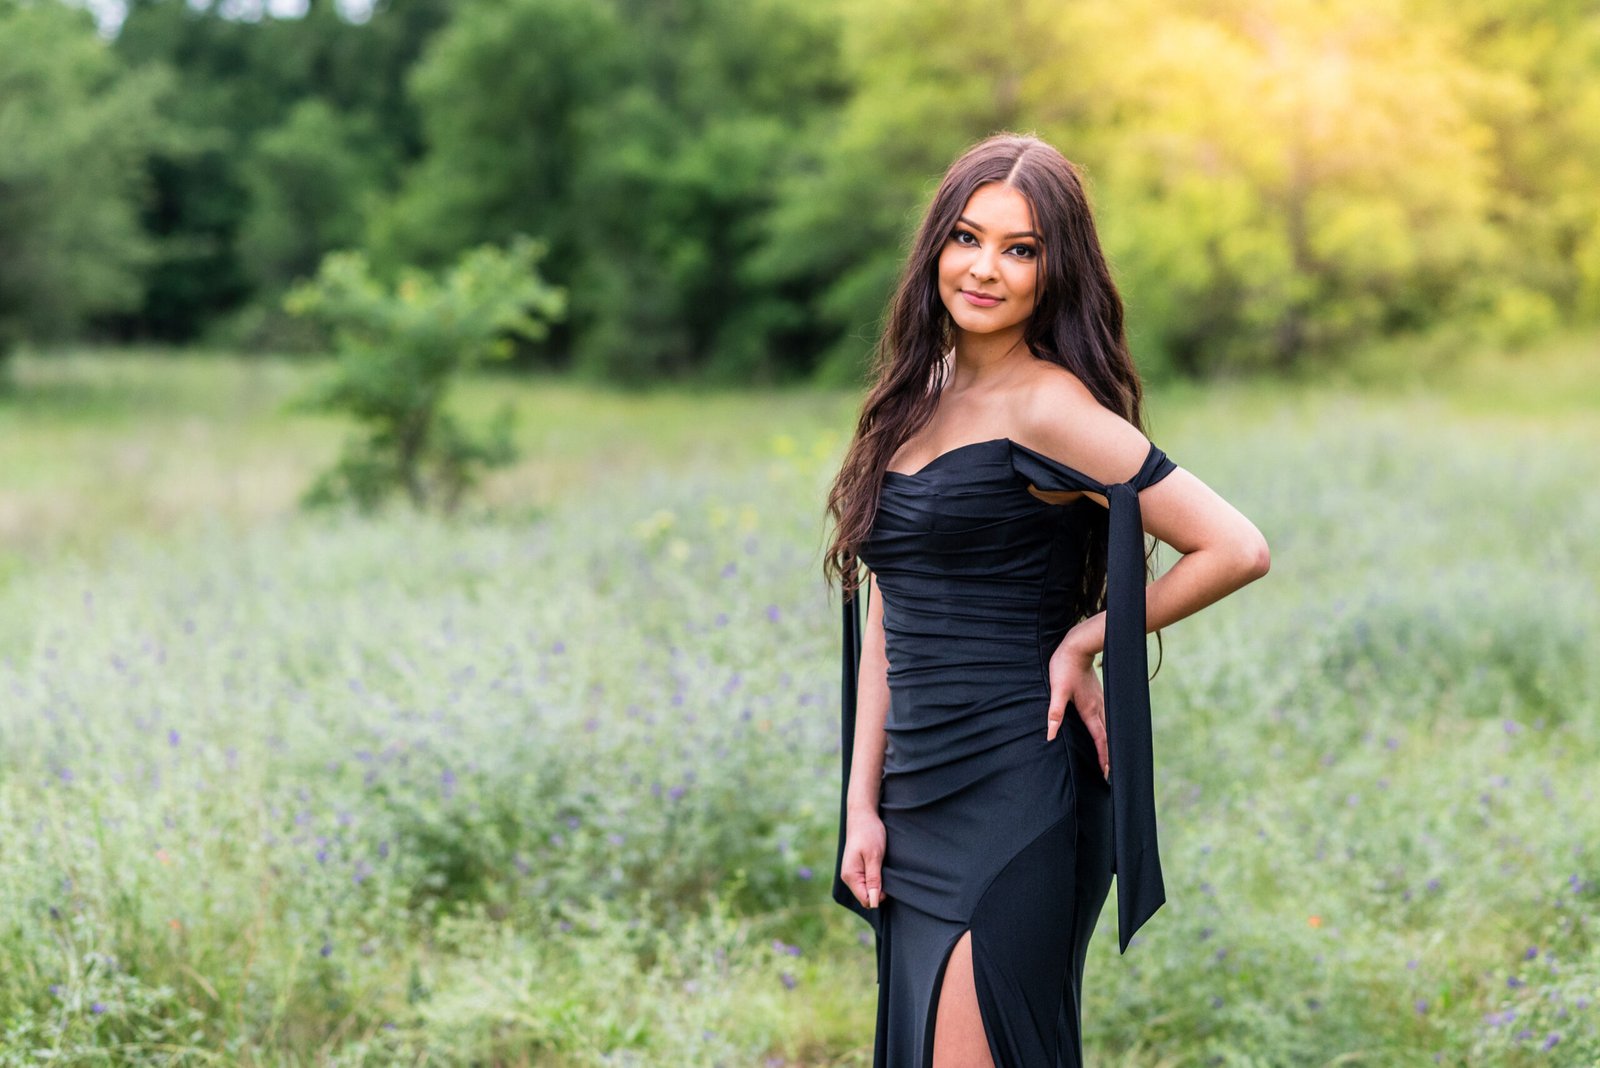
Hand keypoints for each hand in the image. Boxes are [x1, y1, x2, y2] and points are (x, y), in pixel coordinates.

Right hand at [840, 808, 886, 909]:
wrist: (862, 815)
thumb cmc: (869, 833)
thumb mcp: (874, 856)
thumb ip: (873, 879)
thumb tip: (873, 903)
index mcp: (850, 876)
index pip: (866, 900)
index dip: (879, 896)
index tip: (888, 882)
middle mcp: (848, 877)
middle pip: (866, 896)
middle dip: (878, 891)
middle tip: (886, 872)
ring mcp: (852, 872)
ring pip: (867, 889)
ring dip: (878, 883)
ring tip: (882, 867)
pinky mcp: (856, 868)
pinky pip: (867, 881)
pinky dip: (876, 877)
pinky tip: (880, 866)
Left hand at [1047, 636, 1109, 780]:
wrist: (1077, 646)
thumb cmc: (1064, 667)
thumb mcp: (1057, 691)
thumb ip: (1054, 713)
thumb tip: (1049, 735)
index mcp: (1089, 710)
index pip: (1100, 739)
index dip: (1103, 757)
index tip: (1106, 772)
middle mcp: (1098, 707)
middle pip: (1107, 736)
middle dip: (1108, 755)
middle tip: (1109, 772)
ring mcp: (1100, 700)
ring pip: (1108, 727)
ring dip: (1108, 742)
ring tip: (1108, 756)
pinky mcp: (1098, 694)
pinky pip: (1105, 717)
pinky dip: (1106, 730)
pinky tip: (1102, 730)